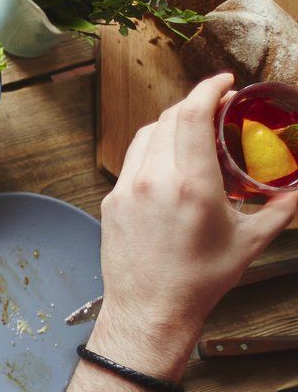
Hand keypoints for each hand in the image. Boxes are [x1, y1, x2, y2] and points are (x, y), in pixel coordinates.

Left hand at [90, 74, 297, 374]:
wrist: (150, 309)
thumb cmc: (199, 281)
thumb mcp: (249, 242)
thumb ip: (280, 210)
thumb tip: (297, 191)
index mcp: (189, 186)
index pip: (191, 116)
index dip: (208, 90)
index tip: (223, 82)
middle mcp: (152, 181)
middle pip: (168, 119)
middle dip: (194, 104)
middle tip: (217, 105)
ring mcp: (126, 190)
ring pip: (145, 135)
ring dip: (170, 123)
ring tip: (195, 129)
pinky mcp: (111, 201)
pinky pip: (132, 160)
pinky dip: (152, 148)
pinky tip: (170, 158)